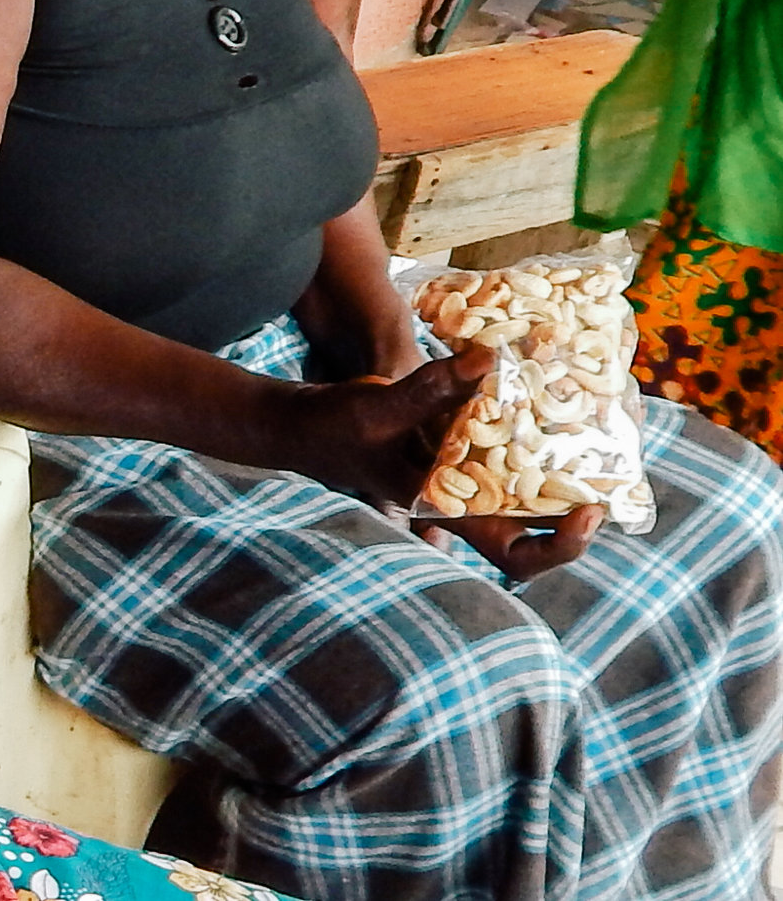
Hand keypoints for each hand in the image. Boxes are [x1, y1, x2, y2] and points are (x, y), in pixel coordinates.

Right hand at [279, 345, 600, 580]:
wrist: (304, 424)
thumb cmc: (336, 428)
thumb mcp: (380, 406)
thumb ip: (433, 388)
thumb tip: (488, 360)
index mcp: (450, 512)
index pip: (515, 557)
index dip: (560, 547)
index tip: (588, 512)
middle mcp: (468, 502)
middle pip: (542, 523)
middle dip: (585, 494)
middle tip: (614, 454)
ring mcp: (468, 478)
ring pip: (535, 483)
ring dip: (569, 458)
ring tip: (602, 417)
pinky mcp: (462, 451)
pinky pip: (514, 450)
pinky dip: (537, 430)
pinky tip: (553, 397)